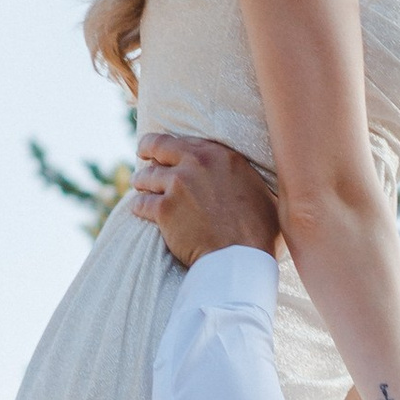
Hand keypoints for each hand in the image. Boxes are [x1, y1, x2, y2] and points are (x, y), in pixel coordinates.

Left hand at [132, 134, 281, 265]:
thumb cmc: (258, 231)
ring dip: (141, 181)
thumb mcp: (260, 191)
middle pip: (159, 146)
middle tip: (142, 152)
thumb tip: (244, 179)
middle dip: (147, 148)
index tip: (166, 149)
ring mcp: (178, 185)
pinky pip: (141, 204)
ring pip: (146, 176)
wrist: (240, 258)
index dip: (173, 146)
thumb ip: (244, 177)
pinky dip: (139, 207)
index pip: (186, 142)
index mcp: (221, 156)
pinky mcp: (164, 209)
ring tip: (140, 186)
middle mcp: (197, 164)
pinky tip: (140, 210)